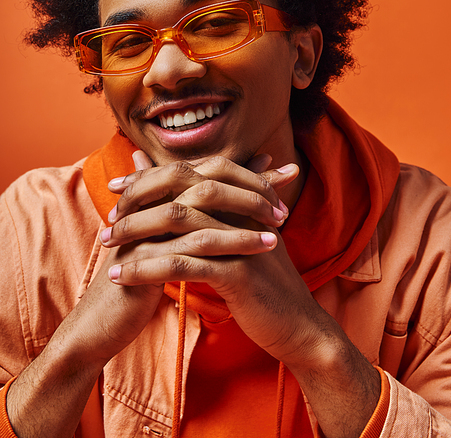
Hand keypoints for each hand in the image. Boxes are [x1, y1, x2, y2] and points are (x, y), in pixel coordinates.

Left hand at [101, 152, 381, 437]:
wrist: (298, 325)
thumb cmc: (264, 283)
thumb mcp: (240, 240)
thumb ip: (216, 214)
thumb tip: (186, 196)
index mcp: (241, 198)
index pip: (188, 173)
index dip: (148, 177)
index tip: (117, 188)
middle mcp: (242, 210)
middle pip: (179, 189)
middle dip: (137, 200)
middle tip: (107, 217)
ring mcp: (241, 238)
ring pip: (176, 223)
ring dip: (134, 234)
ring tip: (105, 245)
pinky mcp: (238, 272)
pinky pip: (182, 264)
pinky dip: (147, 268)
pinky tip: (121, 277)